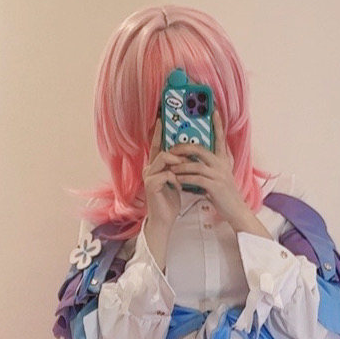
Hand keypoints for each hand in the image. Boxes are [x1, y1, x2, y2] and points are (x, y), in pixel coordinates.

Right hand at [142, 115, 182, 236]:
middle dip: (178, 151)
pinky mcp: (151, 184)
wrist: (164, 219)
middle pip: (163, 150)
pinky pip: (166, 173)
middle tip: (190, 154)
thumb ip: (178, 168)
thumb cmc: (171, 201)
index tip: (161, 119)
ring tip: (186, 170)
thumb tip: (188, 155)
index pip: (158, 146)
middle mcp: (150, 168)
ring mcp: (149, 176)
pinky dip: (175, 178)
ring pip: (164, 158)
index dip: (158, 133)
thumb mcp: (177, 180)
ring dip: (178, 163)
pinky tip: (179, 186)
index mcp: (156, 166)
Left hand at [159, 107, 248, 229]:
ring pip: (194, 164)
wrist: (236, 210)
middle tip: (170, 149)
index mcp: (223, 159)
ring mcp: (218, 174)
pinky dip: (184, 178)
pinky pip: (195, 179)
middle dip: (182, 147)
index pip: (220, 138)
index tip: (214, 111)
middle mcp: (221, 164)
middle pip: (199, 149)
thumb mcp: (219, 176)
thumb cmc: (224, 194)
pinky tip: (176, 179)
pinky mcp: (214, 186)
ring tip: (169, 166)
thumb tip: (193, 159)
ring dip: (179, 165)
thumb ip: (209, 166)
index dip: (217, 124)